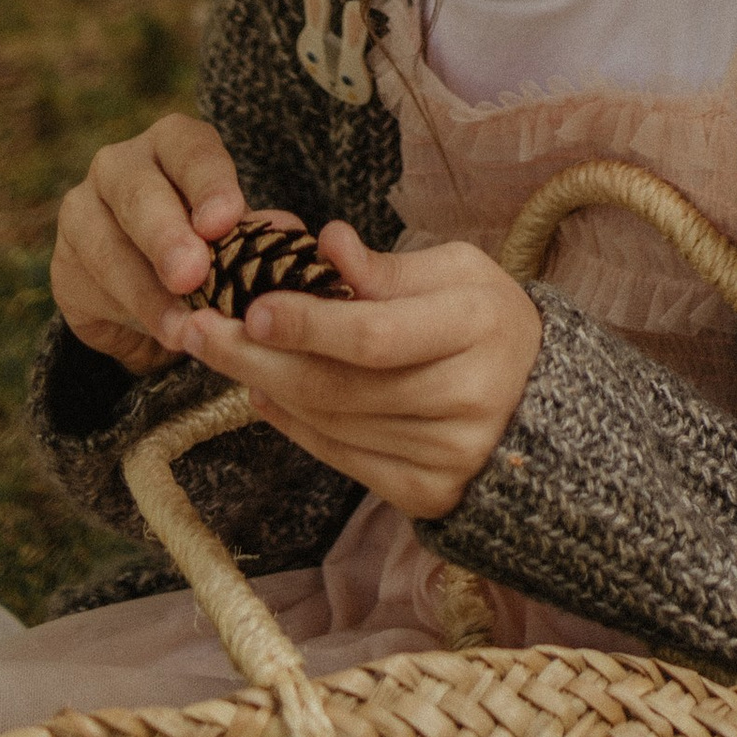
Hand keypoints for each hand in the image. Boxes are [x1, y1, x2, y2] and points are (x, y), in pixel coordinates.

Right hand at [52, 114, 249, 375]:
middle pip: (139, 193)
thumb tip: (288, 233)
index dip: (209, 184)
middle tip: (192, 274)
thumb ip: (255, 231)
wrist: (146, 292)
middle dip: (167, 236)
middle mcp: (120, 165)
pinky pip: (93, 289)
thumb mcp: (234, 232)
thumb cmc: (205, 243)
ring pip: (109, 248)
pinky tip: (161, 335)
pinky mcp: (64, 263)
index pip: (191, 150)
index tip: (226, 220)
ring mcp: (83, 211)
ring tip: (184, 327)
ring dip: (149, 293)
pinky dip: (132, 316)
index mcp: (172, 143)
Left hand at [156, 223, 542, 518]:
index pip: (375, 335)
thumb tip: (326, 243)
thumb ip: (387, 268)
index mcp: (477, 326)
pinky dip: (294, 425)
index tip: (251, 305)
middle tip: (197, 330)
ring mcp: (444, 454)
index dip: (309, 323)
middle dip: (258, 356)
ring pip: (332, 422)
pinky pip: (341, 458)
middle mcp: (464, 397)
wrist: (539, 401)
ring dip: (268, 387)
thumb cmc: (485, 320)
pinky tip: (264, 391)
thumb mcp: (456, 271)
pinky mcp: (424, 493)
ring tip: (226, 351)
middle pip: (339, 386)